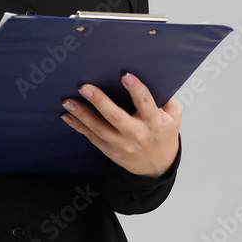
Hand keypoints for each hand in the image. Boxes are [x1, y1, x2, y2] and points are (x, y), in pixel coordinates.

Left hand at [60, 72, 181, 177]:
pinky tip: (67, 115)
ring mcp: (121, 144)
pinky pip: (92, 137)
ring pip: (99, 129)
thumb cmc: (164, 133)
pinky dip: (78, 126)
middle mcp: (136, 133)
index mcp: (154, 122)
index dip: (136, 89)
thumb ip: (167, 98)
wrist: (157, 165)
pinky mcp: (110, 150)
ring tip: (68, 101)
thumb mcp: (173, 116)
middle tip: (85, 87)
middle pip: (116, 117)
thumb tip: (154, 75)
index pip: (145, 104)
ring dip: (82, 115)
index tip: (125, 75)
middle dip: (100, 101)